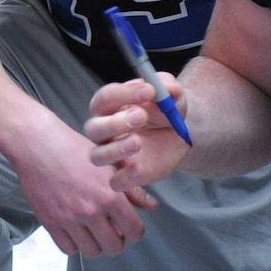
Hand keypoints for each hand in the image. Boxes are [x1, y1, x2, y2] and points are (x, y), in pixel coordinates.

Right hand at [6, 113, 145, 258]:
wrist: (37, 144)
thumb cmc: (72, 149)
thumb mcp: (108, 164)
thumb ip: (131, 189)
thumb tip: (151, 206)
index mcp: (109, 195)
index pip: (134, 231)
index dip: (134, 232)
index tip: (129, 228)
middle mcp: (91, 210)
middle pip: (114, 247)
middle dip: (116, 241)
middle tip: (111, 231)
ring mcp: (69, 219)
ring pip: (91, 252)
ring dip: (94, 244)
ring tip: (91, 231)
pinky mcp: (50, 222)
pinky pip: (68, 249)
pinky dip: (73, 244)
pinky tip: (74, 230)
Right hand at [85, 76, 190, 208]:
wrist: (176, 135)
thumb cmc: (164, 110)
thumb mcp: (171, 94)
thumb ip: (169, 88)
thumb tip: (169, 90)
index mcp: (110, 106)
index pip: (106, 98)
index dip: (124, 94)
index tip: (150, 91)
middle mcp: (105, 131)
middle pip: (94, 128)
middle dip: (115, 123)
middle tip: (141, 116)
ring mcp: (112, 155)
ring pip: (98, 156)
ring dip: (116, 149)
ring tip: (138, 141)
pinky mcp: (125, 175)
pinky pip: (115, 182)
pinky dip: (125, 178)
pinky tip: (139, 169)